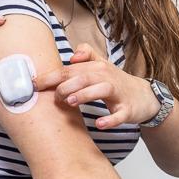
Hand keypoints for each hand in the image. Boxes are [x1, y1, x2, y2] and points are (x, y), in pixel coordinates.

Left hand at [32, 43, 156, 128]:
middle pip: (83, 77)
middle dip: (65, 85)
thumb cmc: (116, 82)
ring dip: (84, 95)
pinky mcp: (127, 109)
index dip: (50, 76)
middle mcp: (106, 77)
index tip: (33, 84)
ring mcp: (118, 93)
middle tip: (54, 97)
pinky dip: (110, 120)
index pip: (69, 70)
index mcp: (95, 68)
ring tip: (70, 102)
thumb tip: (71, 56)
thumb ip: (86, 54)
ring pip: (100, 90)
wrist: (145, 96)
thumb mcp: (101, 65)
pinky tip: (99, 124)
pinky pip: (119, 115)